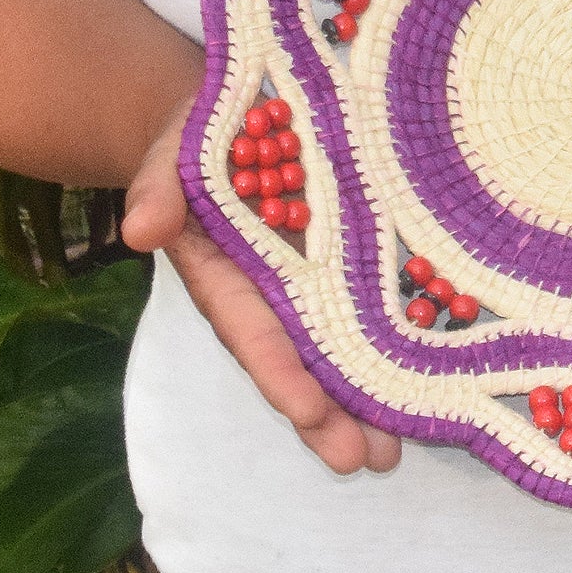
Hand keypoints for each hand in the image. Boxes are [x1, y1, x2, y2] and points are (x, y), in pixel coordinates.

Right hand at [122, 100, 401, 474]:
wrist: (229, 111)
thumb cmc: (194, 138)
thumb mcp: (169, 157)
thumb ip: (158, 191)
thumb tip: (142, 228)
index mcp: (227, 277)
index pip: (254, 333)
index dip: (280, 372)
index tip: (309, 410)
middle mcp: (272, 292)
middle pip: (303, 361)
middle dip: (331, 414)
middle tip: (369, 460)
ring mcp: (313, 277)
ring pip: (341, 347)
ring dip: (365, 399)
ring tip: (394, 451)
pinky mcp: (350, 253)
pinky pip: (373, 303)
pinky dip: (398, 341)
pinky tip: (429, 378)